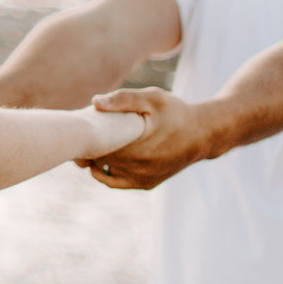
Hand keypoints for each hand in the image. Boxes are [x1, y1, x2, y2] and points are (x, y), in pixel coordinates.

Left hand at [79, 87, 217, 189]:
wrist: (203, 134)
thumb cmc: (176, 113)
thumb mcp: (152, 98)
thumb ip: (123, 99)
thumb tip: (94, 102)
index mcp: (135, 147)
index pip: (96, 149)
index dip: (84, 140)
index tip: (79, 128)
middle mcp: (138, 168)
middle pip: (98, 162)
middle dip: (87, 150)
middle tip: (79, 136)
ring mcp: (142, 179)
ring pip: (105, 174)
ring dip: (95, 162)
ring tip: (90, 146)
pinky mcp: (147, 184)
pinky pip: (117, 183)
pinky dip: (107, 173)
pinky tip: (102, 160)